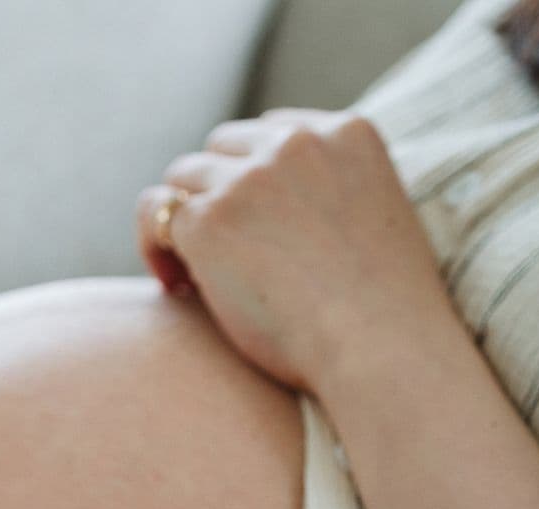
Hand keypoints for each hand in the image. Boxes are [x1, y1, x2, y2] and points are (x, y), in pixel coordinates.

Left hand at [136, 109, 455, 392]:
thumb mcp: (374, 225)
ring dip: (185, 219)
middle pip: (223, 147)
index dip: (252, 176)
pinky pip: (155, 213)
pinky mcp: (210, 220)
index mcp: (349, 134)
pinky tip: (174, 286)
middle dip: (216, 193)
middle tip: (219, 253)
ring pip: (185, 176)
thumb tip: (269, 216)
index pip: (274, 132)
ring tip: (191, 273)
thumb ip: (331, 196)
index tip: (253, 222)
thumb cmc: (384, 316)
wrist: (381, 347)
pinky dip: (154, 247)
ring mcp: (249, 178)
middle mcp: (297, 143)